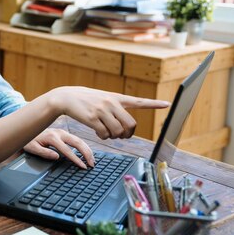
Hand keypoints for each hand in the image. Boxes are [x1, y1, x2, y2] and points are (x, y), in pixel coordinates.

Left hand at [23, 128, 94, 168]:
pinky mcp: (63, 133)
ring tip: (92, 160)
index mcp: (52, 137)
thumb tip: (57, 157)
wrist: (26, 129)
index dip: (76, 159)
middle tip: (92, 163)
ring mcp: (62, 132)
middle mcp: (59, 133)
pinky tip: (87, 152)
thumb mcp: (33, 148)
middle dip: (86, 153)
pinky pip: (76, 139)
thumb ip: (44, 153)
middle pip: (77, 142)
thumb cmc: (29, 141)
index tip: (83, 166)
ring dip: (87, 149)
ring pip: (78, 139)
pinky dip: (83, 145)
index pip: (67, 150)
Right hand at [47, 86, 169, 140]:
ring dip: (114, 137)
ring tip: (106, 132)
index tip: (167, 104)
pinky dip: (103, 137)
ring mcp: (102, 111)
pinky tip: (97, 132)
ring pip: (118, 132)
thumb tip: (124, 128)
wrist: (66, 97)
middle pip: (131, 125)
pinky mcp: (92, 118)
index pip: (139, 101)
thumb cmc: (86, 100)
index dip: (154, 104)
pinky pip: (104, 134)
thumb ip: (115, 108)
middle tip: (121, 135)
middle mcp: (111, 103)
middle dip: (128, 134)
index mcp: (116, 98)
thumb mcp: (102, 98)